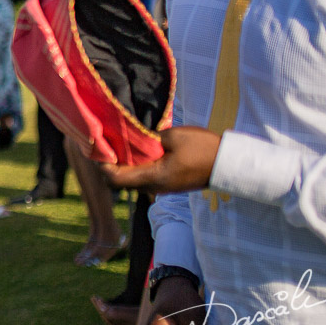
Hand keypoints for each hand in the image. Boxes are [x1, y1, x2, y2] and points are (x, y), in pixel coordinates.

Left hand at [101, 127, 220, 193]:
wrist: (228, 164)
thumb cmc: (203, 148)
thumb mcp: (174, 137)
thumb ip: (149, 138)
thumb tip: (133, 139)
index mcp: (153, 177)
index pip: (116, 178)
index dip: (103, 164)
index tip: (97, 148)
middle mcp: (154, 187)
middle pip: (121, 180)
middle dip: (110, 163)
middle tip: (105, 143)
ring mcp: (161, 187)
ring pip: (132, 179)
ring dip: (123, 164)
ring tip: (119, 144)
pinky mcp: (167, 184)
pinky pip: (144, 177)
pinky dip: (136, 166)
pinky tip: (137, 149)